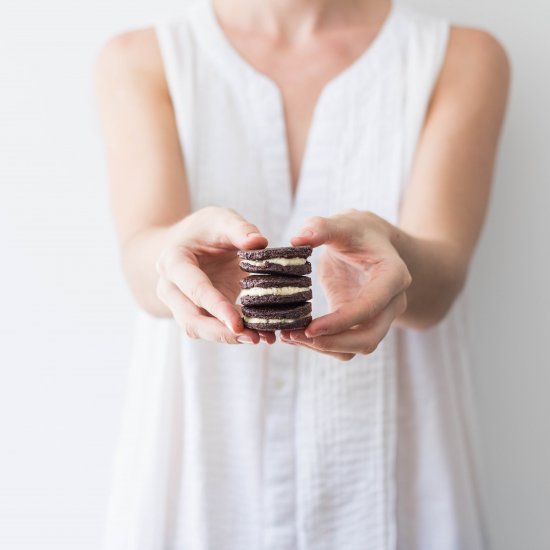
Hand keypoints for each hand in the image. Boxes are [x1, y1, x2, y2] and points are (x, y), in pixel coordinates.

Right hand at [155, 207, 275, 344]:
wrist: (187, 242)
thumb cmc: (204, 230)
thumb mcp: (221, 219)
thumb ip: (239, 229)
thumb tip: (259, 242)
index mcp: (173, 262)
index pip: (193, 288)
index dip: (215, 306)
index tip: (237, 322)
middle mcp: (170, 288)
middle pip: (191, 319)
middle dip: (221, 332)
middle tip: (253, 338)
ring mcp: (180, 305)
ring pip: (199, 330)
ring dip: (228, 337)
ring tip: (261, 338)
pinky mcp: (196, 315)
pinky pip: (211, 329)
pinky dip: (234, 334)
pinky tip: (260, 335)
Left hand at [280, 209, 411, 360]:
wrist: (370, 241)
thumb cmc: (357, 231)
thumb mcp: (341, 223)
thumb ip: (321, 227)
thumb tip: (297, 240)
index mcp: (392, 276)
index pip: (371, 307)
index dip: (341, 321)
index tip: (309, 328)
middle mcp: (392, 302)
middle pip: (368, 339)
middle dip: (331, 343)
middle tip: (292, 336)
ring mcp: (379, 317)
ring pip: (356, 348)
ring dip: (324, 347)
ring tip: (288, 335)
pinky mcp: (361, 324)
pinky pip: (346, 344)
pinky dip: (322, 344)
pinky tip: (295, 333)